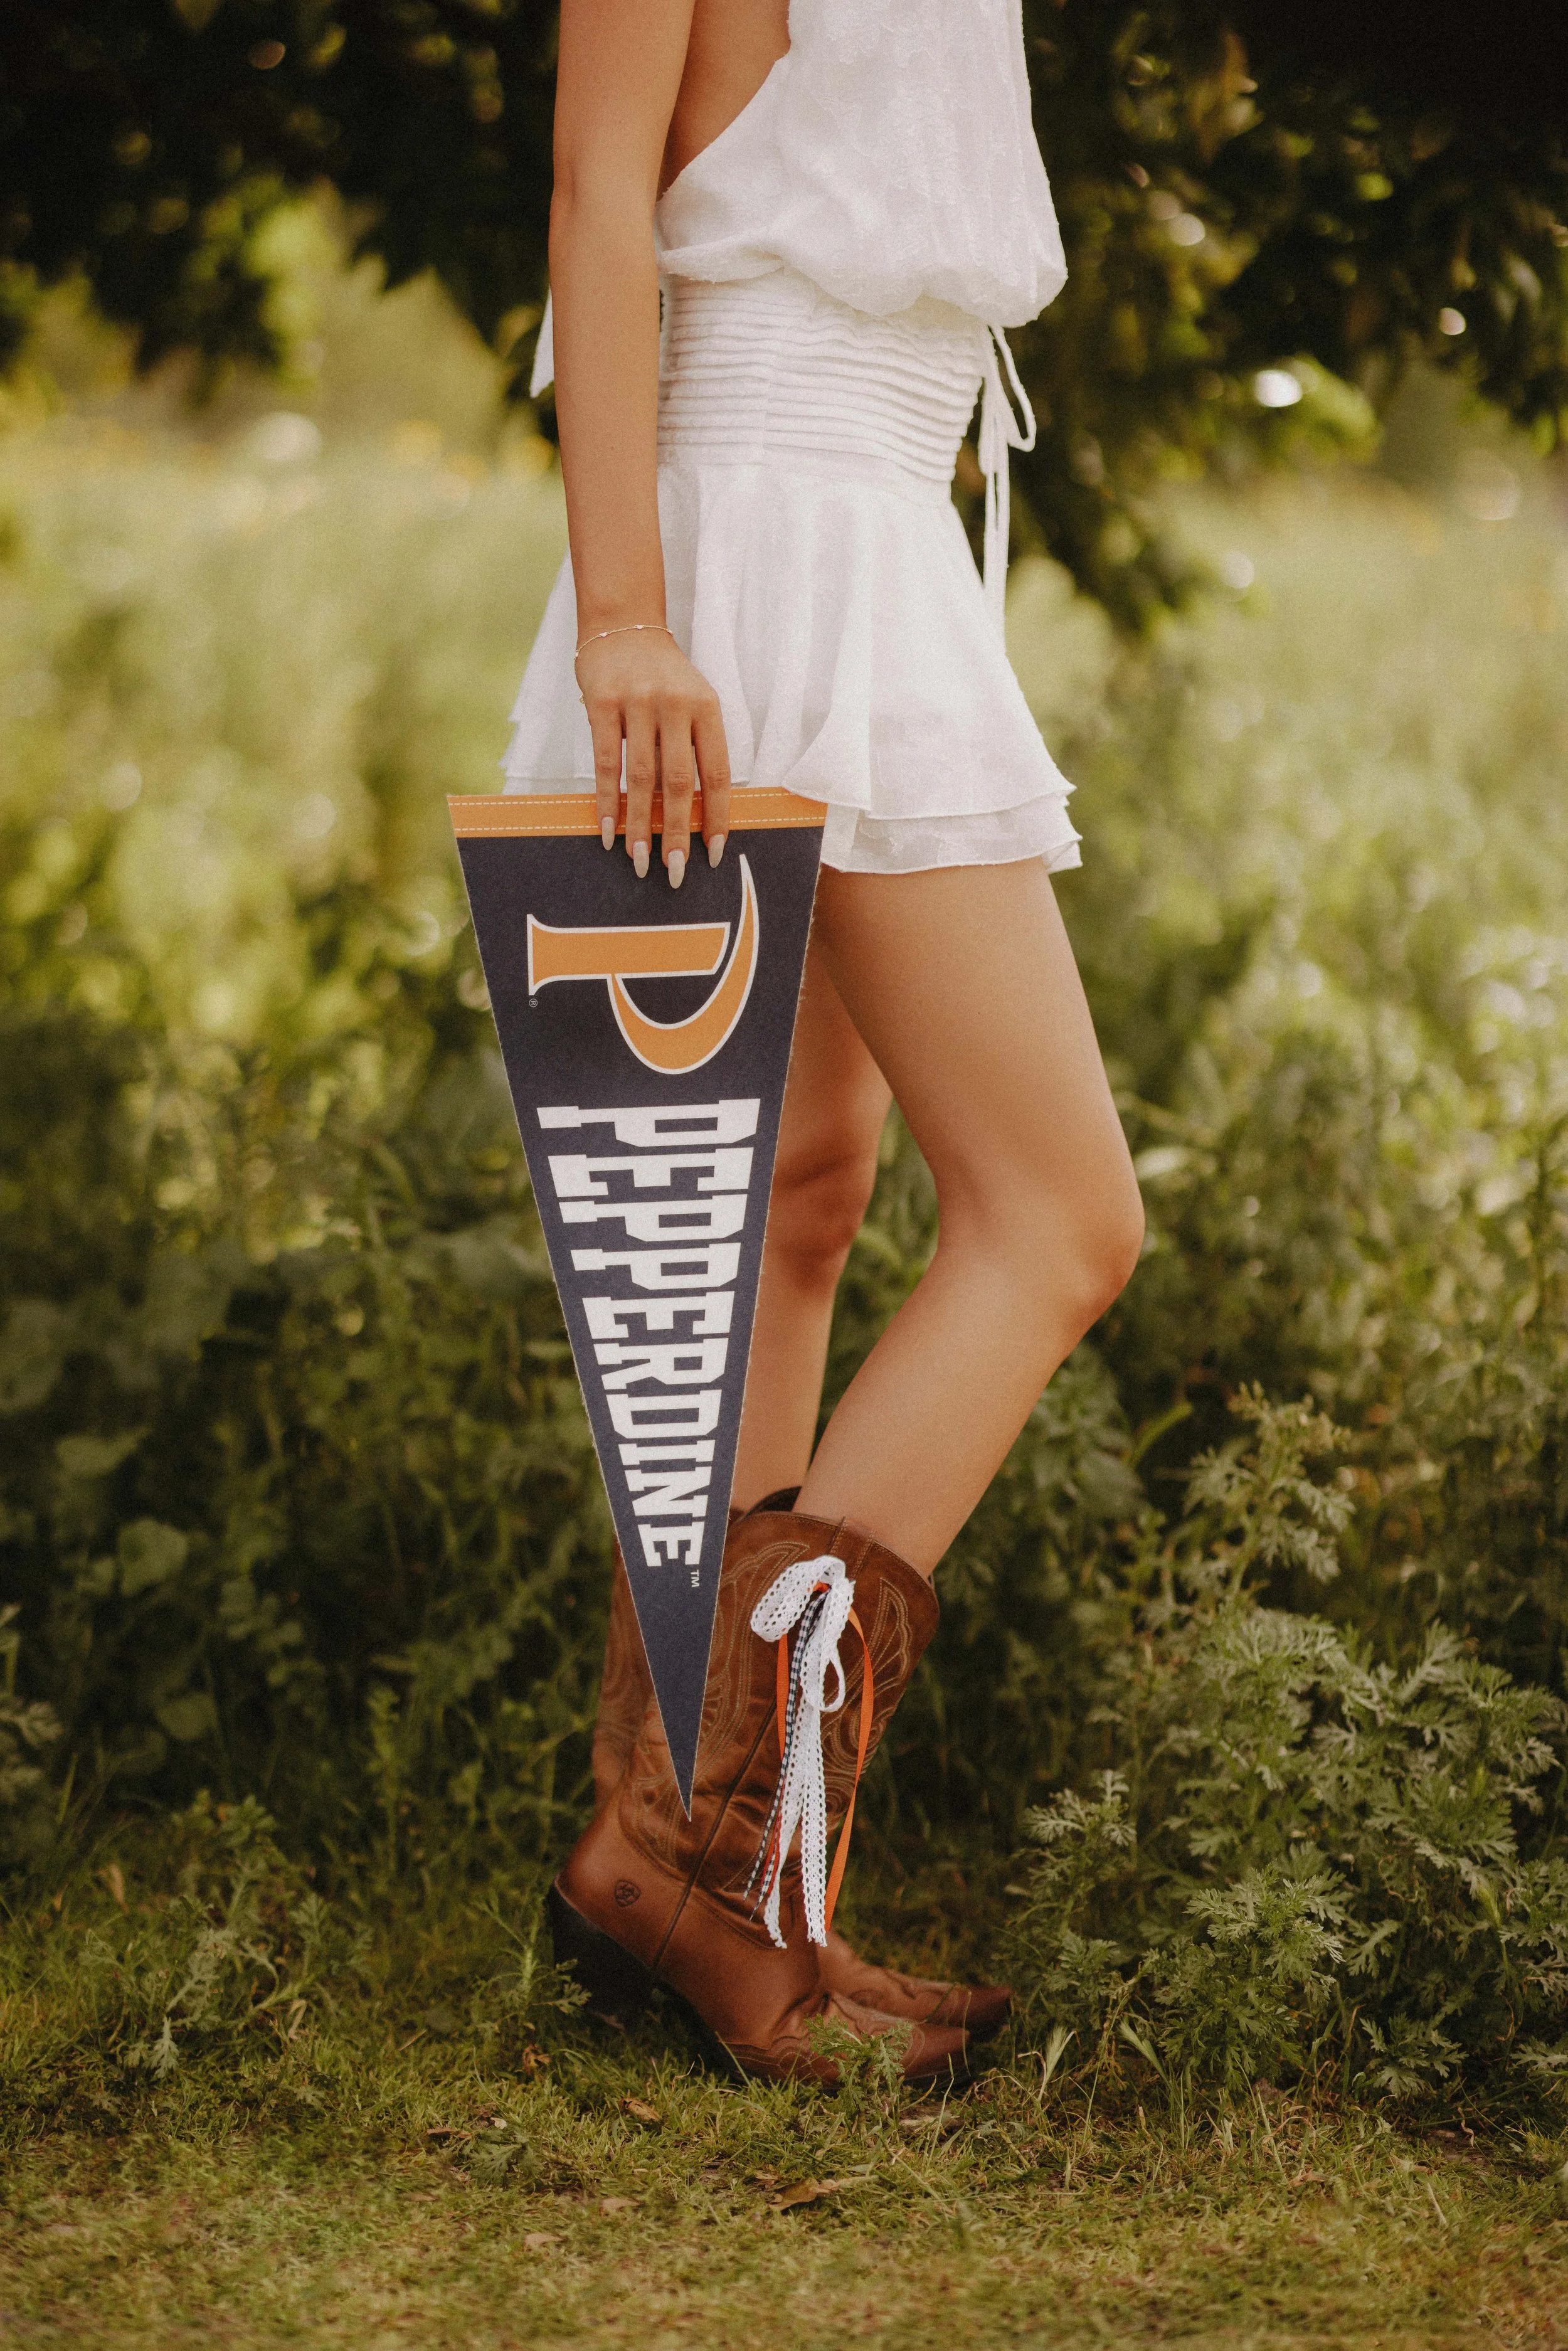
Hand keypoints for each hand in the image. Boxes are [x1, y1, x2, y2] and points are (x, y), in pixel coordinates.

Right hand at [575, 627, 731, 883]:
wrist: (623, 624)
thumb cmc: (663, 676)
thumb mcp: (693, 702)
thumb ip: (696, 747)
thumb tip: (696, 814)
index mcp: (706, 707)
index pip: (716, 772)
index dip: (716, 816)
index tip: (713, 853)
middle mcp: (675, 705)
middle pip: (678, 782)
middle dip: (677, 833)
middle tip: (674, 872)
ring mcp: (637, 703)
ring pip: (641, 777)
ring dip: (639, 826)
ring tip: (640, 861)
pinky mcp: (602, 703)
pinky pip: (605, 763)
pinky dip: (607, 801)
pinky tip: (607, 831)